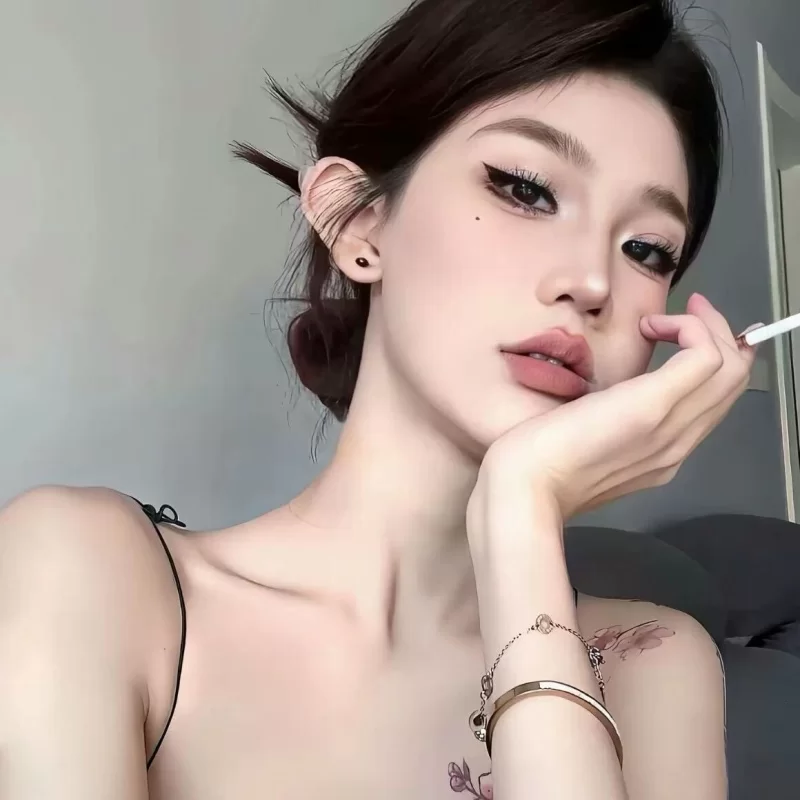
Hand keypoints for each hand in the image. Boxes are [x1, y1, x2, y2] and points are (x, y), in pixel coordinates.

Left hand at [477, 293, 755, 523]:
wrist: (524, 489)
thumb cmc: (537, 467)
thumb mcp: (582, 443)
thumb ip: (606, 426)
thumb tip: (603, 400)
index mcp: (662, 455)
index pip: (714, 403)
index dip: (714, 361)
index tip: (685, 329)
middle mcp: (678, 445)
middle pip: (732, 383)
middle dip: (718, 335)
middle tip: (690, 309)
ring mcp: (670, 428)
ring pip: (729, 370)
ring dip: (706, 328)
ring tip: (667, 317)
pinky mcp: (652, 406)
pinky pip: (705, 358)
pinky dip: (691, 329)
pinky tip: (651, 327)